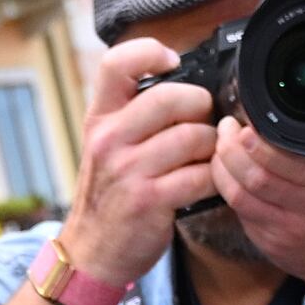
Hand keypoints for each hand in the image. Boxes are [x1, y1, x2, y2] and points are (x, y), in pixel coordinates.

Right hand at [62, 38, 224, 285]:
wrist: (91, 253)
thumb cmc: (109, 196)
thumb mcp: (106, 147)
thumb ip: (134, 115)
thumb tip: (185, 86)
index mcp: (101, 119)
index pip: (116, 63)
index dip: (150, 52)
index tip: (172, 63)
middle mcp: (110, 139)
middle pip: (170, 97)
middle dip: (200, 107)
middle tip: (203, 122)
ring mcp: (128, 170)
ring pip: (192, 136)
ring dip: (211, 147)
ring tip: (204, 157)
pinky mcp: (149, 200)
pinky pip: (200, 176)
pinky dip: (212, 179)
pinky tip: (204, 183)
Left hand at [206, 110, 304, 300]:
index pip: (287, 158)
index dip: (258, 140)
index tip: (247, 121)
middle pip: (256, 175)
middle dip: (231, 148)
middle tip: (227, 128)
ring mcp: (293, 228)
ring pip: (241, 197)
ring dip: (223, 168)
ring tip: (222, 147)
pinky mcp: (276, 245)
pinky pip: (242, 216)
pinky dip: (230, 192)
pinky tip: (229, 175)